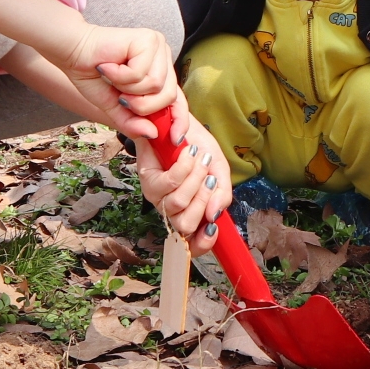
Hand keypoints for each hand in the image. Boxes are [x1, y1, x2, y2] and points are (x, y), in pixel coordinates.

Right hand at [61, 24, 175, 137]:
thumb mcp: (115, 108)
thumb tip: (152, 134)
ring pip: (156, 86)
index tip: (175, 139)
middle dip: (142, 106)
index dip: (179, 120)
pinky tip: (109, 66)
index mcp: (161, 73)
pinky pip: (140, 73)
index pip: (178, 100)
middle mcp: (164, 59)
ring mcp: (159, 47)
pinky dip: (120, 76)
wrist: (74, 53)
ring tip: (113, 77)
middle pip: (169, 96)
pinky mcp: (148, 40)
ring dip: (128, 89)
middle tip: (120, 96)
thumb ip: (133, 122)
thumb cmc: (94, 76)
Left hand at [132, 107, 232, 250]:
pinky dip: (183, 168)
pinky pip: (168, 183)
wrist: (182, 124)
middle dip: (203, 198)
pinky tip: (187, 155)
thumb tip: (215, 215)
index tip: (213, 229)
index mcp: (191, 213)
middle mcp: (171, 211)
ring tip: (201, 160)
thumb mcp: (219, 171)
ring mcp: (157, 198)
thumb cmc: (200, 149)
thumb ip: (222, 194)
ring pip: (178, 203)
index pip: (192, 243)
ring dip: (195, 179)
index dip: (202, 244)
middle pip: (186, 224)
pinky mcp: (147, 181)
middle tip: (210, 176)